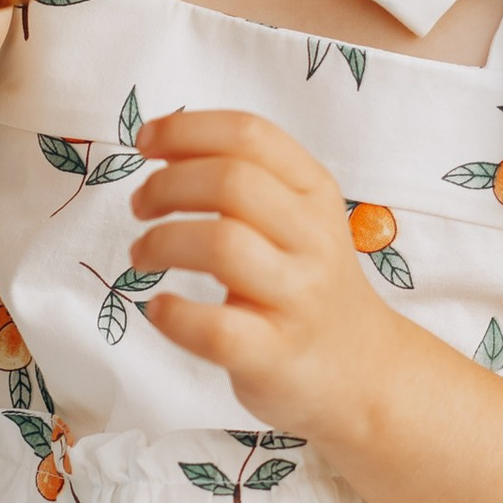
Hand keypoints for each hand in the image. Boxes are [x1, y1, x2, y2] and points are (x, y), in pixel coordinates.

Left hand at [127, 108, 409, 438]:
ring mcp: (298, 299)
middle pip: (232, 182)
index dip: (186, 130)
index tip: (145, 142)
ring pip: (222, 245)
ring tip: (142, 254)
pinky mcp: (275, 355)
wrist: (361, 372)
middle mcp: (314, 239)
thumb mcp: (298, 218)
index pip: (250, 134)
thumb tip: (163, 144)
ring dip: (160, 242)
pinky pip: (215, 329)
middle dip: (166, 186)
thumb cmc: (307, 284)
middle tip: (140, 207)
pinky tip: (159, 308)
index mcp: (315, 192)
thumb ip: (247, 179)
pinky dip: (172, 314)